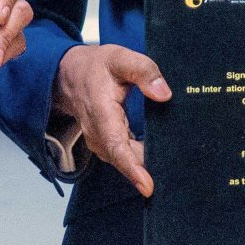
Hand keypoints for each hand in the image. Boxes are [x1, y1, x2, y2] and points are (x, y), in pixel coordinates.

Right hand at [53, 43, 169, 195]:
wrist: (70, 75)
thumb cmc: (96, 68)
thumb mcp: (119, 58)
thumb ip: (144, 71)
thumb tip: (164, 94)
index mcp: (101, 113)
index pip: (116, 146)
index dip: (132, 168)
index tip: (147, 186)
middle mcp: (98, 133)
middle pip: (123, 159)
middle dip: (145, 172)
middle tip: (175, 178)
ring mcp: (101, 142)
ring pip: (124, 160)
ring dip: (144, 168)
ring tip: (170, 172)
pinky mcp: (106, 145)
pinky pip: (124, 157)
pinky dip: (140, 163)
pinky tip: (159, 162)